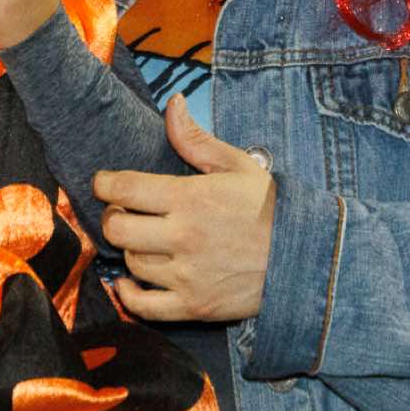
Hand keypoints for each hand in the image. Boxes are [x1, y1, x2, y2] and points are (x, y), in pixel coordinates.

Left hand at [94, 93, 275, 321]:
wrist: (305, 256)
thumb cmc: (269, 207)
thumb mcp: (237, 164)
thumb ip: (195, 139)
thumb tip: (173, 104)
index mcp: (190, 198)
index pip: (124, 189)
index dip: (105, 184)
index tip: (104, 183)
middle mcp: (183, 237)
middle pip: (118, 229)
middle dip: (113, 217)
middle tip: (123, 213)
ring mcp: (187, 275)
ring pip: (131, 263)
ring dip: (130, 250)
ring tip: (143, 241)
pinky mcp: (194, 306)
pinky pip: (144, 307)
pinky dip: (128, 295)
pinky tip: (128, 282)